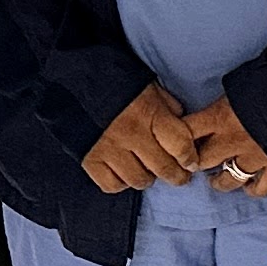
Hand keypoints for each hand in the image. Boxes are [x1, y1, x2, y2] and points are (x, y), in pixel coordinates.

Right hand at [82, 84, 206, 193]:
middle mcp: (131, 134)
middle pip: (163, 168)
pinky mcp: (90, 160)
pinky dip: (121, 183)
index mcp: (149, 113)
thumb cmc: (117, 83)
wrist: (74, 80)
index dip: (190, 158)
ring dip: (148, 178)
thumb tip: (184, 127)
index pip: (180, 146)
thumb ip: (168, 108)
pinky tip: (124, 172)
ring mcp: (109, 149)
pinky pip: (112, 185)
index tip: (192, 163)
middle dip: (177, 176)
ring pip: (139, 180)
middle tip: (180, 176)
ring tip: (149, 170)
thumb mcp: (149, 88)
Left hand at [179, 97, 266, 197]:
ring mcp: (253, 157)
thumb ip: (224, 101)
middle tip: (197, 162)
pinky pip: (259, 188)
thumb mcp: (238, 84)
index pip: (185, 133)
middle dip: (196, 163)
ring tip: (217, 179)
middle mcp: (231, 141)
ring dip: (219, 181)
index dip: (177, 140)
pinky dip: (251, 189)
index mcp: (219, 117)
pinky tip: (248, 186)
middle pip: (201, 161)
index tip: (176, 143)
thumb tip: (217, 105)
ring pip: (227, 180)